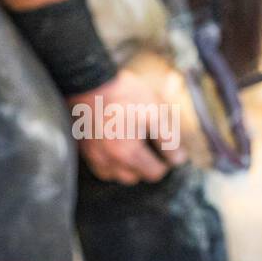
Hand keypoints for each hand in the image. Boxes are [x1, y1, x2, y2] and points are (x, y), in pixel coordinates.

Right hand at [67, 68, 185, 184]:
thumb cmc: (124, 95)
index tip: (166, 148)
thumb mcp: (155, 112)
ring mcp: (93, 157)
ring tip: (132, 146)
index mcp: (127, 153)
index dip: (165, 161)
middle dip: (144, 165)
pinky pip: (101, 167)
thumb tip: (178, 159)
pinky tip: (116, 145)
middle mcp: (108, 160)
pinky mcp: (83, 150)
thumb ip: (168, 139)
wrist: (89, 83)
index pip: (154, 173)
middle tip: (150, 145)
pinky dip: (111, 162)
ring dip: (126, 166)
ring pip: (115, 175)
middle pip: (134, 178)